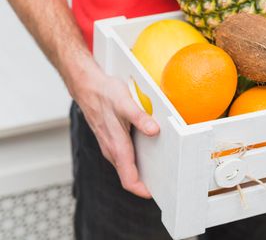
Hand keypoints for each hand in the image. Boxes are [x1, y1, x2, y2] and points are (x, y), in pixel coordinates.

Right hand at [73, 68, 159, 197]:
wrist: (87, 86)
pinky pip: (124, 157)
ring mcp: (110, 145)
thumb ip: (140, 118)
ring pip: (126, 166)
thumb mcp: (125, 103)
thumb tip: (154, 131)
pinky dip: (136, 160)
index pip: (129, 179)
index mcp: (116, 146)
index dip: (142, 190)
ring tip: (160, 170)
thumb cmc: (104, 94)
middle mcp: (112, 150)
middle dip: (145, 183)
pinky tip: (148, 153)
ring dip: (141, 172)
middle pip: (129, 176)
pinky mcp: (111, 139)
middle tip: (166, 182)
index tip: (156, 193)